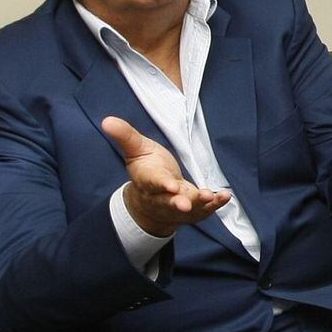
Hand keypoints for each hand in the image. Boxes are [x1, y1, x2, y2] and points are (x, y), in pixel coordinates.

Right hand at [101, 116, 230, 236]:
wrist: (150, 200)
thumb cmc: (146, 168)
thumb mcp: (136, 149)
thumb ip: (125, 135)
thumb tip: (106, 120)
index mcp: (148, 180)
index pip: (153, 183)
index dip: (162, 185)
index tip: (170, 186)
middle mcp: (162, 197)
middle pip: (170, 202)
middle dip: (179, 203)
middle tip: (186, 204)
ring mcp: (178, 206)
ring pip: (189, 208)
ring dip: (200, 204)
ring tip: (210, 197)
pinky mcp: (192, 211)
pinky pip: (204, 210)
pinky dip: (215, 205)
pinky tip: (225, 196)